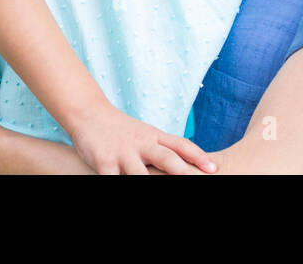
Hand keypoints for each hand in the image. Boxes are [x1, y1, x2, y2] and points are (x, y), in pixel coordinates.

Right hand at [67, 103, 215, 174]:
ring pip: (140, 174)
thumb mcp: (144, 135)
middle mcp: (141, 143)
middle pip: (166, 158)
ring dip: (147, 182)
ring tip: (161, 188)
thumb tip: (187, 165)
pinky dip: (119, 184)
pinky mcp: (104, 161)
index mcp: (153, 136)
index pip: (180, 144)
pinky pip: (112, 179)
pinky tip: (122, 186)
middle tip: (196, 179)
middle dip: (181, 171)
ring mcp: (123, 152)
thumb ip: (162, 149)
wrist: (88, 113)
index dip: (197, 156)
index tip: (213, 168)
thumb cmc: (120, 130)